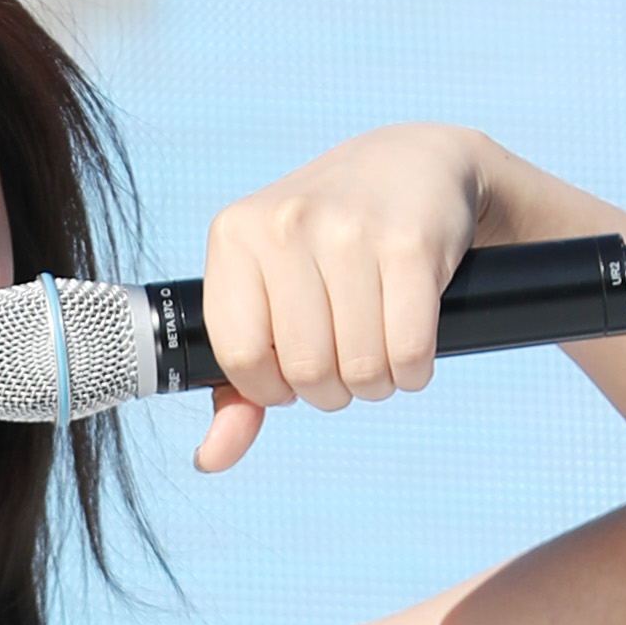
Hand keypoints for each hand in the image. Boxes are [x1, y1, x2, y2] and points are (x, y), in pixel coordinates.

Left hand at [193, 125, 489, 469]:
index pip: (242, 359)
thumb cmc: (326, 247)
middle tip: (344, 361)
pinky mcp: (411, 243)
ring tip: (378, 352)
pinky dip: (414, 371)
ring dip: (376, 383)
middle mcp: (286, 223)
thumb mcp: (268, 295)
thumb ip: (234, 383)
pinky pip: (408, 351)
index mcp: (235, 235)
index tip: (292, 368)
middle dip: (331, 390)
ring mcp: (350, 229)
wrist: (414, 165)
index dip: (273, 386)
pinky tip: (411, 349)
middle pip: (306, 371)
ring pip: (360, 367)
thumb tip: (211, 459)